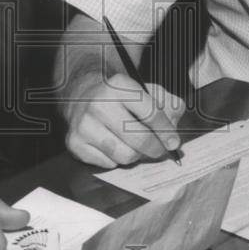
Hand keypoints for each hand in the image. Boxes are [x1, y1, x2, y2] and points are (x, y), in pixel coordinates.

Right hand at [64, 72, 184, 167]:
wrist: (82, 96)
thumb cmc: (120, 97)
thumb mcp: (145, 90)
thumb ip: (168, 105)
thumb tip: (173, 131)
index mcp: (119, 85)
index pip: (151, 113)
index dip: (166, 131)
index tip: (173, 143)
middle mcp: (99, 103)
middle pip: (139, 138)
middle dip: (155, 148)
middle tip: (160, 150)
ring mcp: (84, 124)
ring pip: (125, 155)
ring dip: (136, 155)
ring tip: (136, 146)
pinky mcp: (75, 143)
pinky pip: (108, 164)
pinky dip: (116, 160)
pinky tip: (115, 146)